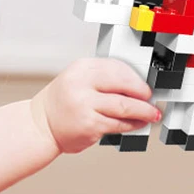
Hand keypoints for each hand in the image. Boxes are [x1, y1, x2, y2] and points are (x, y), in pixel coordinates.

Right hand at [30, 58, 160, 153]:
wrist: (41, 125)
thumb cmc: (63, 104)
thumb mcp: (78, 81)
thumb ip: (103, 80)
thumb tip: (136, 87)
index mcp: (81, 68)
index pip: (116, 68)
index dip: (135, 78)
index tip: (144, 86)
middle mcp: (82, 84)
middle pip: (123, 85)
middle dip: (142, 94)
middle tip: (151, 100)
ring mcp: (85, 105)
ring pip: (124, 107)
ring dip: (142, 111)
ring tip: (152, 114)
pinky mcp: (89, 125)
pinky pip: (118, 124)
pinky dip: (131, 124)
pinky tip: (137, 124)